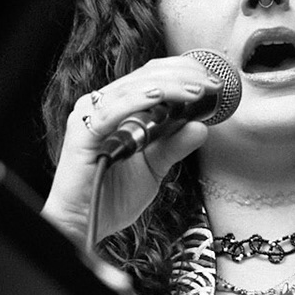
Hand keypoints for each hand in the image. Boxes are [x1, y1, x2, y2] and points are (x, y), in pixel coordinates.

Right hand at [41, 57, 220, 242]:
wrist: (86, 224)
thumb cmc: (112, 195)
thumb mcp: (155, 167)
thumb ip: (175, 146)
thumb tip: (200, 126)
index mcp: (119, 108)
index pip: (152, 76)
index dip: (183, 71)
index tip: (212, 79)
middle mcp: (103, 106)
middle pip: (145, 76)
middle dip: (183, 75)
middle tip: (212, 83)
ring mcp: (90, 116)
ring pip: (133, 89)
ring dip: (169, 86)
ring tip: (196, 90)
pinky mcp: (82, 132)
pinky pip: (113, 111)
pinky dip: (138, 101)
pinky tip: (160, 97)